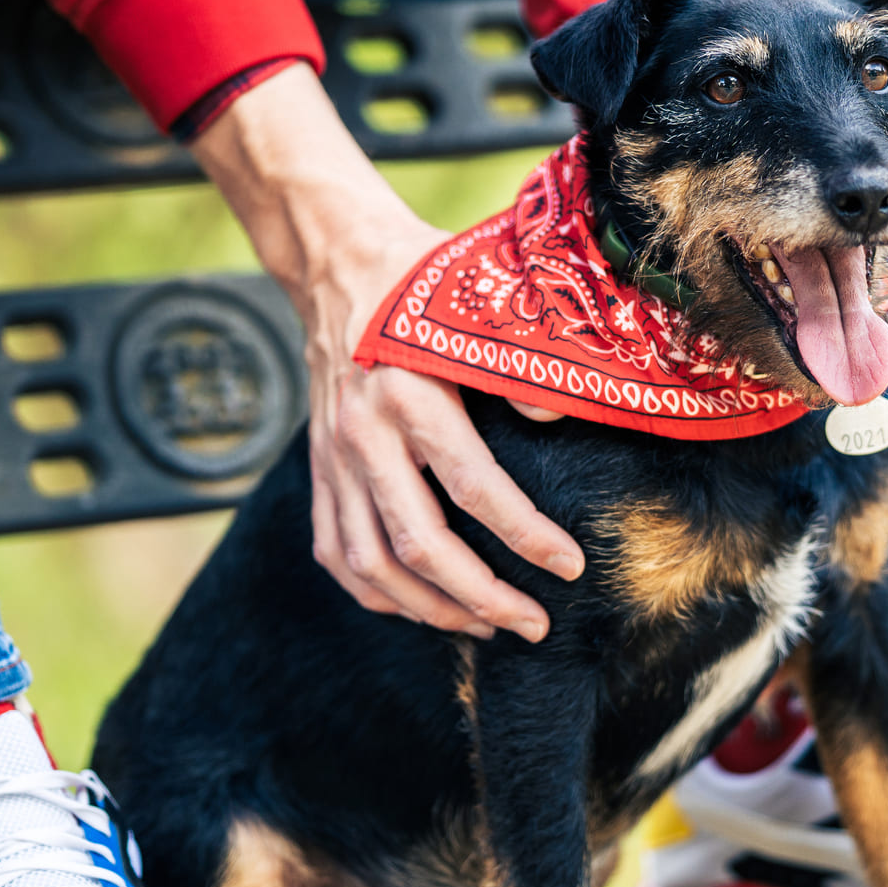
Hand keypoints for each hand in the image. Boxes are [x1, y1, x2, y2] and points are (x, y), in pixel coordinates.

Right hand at [190, 66, 583, 640]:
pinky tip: (420, 607)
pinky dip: (376, 593)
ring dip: (430, 608)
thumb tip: (557, 423)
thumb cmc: (422, 281)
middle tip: (534, 624)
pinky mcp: (317, 471)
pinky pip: (336, 552)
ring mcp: (331, 459)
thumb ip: (519, 363)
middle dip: (481, 596)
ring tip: (485, 626)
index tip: (571, 566)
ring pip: (371, 564)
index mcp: (409, 394)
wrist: (336, 260)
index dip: (525, 536)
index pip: (473, 486)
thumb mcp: (476, 304)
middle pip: (418, 545)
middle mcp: (362, 434)